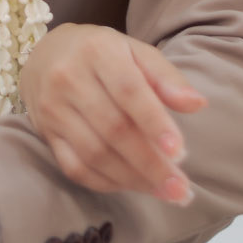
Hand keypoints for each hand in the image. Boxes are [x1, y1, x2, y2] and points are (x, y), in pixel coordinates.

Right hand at [19, 24, 206, 201]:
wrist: (46, 55)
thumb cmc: (102, 53)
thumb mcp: (135, 51)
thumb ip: (165, 76)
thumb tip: (197, 104)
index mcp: (98, 51)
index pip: (129, 91)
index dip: (155, 123)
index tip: (180, 153)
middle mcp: (70, 78)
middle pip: (113, 129)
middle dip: (150, 164)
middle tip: (180, 188)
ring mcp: (54, 109)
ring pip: (94, 154)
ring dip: (133, 179)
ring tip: (164, 192)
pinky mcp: (46, 134)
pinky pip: (75, 168)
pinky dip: (106, 183)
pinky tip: (132, 186)